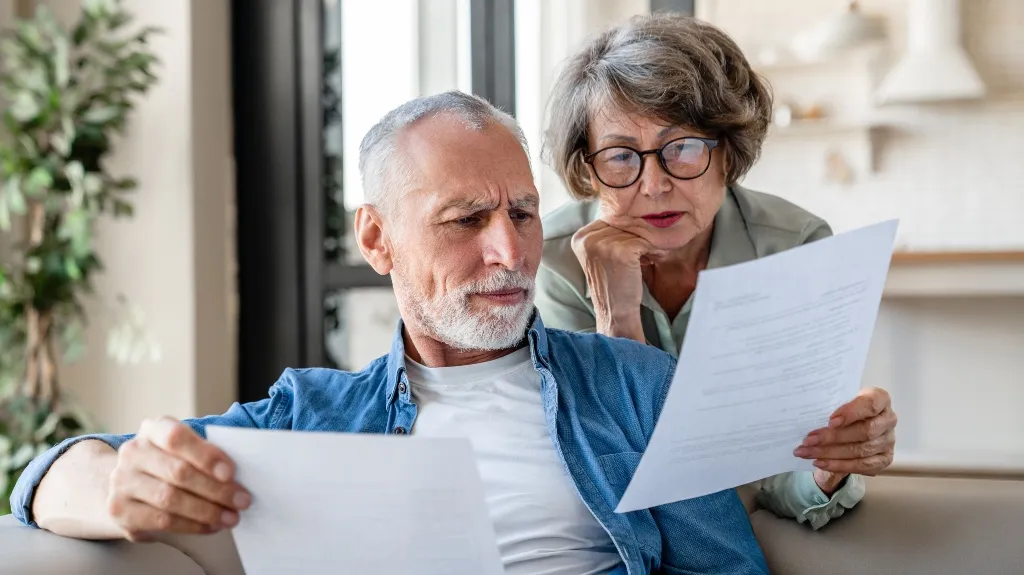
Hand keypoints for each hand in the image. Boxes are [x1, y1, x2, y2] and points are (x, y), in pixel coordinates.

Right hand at [106, 417, 250, 540]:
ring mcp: (122, 482)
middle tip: (242, 501)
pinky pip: (161, 521)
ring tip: (231, 517)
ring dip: (207, 511)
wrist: (127, 484)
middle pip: (178, 472)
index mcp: (152, 430)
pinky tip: (211, 526)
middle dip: (216, 489)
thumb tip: (237, 476)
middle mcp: (133, 453)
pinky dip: (192, 525)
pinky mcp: (120, 510)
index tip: (231, 472)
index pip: (176, 437)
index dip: (205, 455)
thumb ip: (205, 454)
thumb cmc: (168, 463)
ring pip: (170, 499)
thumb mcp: (184, 449)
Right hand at [571, 219, 661, 340]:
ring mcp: (602, 244)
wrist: (616, 312)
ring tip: (652, 253)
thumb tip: (632, 210)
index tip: (636, 242)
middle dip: (640, 233)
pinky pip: (645, 240)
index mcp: (580, 237)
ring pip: (636, 230)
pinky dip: (654, 248)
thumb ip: (609, 233)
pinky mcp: (620, 251)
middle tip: (650, 246)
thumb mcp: (603, 255)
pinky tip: (653, 258)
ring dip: (649, 240)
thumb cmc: (613, 284)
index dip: (627, 228)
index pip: (611, 219)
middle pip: (623, 222)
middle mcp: (588, 238)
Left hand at [794, 388, 896, 493]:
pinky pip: (863, 465)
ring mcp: (888, 441)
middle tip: (808, 440)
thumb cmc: (844, 409)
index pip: (869, 404)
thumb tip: (809, 418)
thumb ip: (832, 406)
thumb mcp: (839, 401)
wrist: (853, 425)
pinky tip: (820, 462)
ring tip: (807, 452)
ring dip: (830, 453)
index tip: (830, 421)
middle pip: (864, 431)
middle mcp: (888, 419)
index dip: (851, 413)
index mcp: (880, 399)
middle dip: (833, 437)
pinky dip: (839, 465)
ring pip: (861, 451)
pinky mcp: (885, 459)